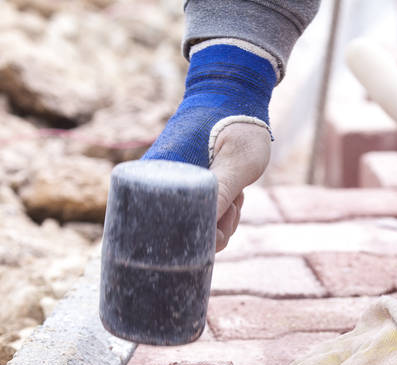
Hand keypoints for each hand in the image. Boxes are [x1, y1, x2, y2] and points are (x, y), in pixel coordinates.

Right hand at [143, 41, 274, 250]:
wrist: (233, 91)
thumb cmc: (236, 120)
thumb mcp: (237, 159)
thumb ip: (222, 191)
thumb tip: (207, 233)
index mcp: (159, 180)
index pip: (165, 235)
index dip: (201, 241)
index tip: (224, 222)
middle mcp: (158, 187)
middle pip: (184, 236)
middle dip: (217, 228)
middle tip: (235, 202)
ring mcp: (172, 189)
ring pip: (198, 228)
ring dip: (224, 218)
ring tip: (238, 191)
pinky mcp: (183, 189)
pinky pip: (202, 216)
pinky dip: (222, 212)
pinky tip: (235, 193)